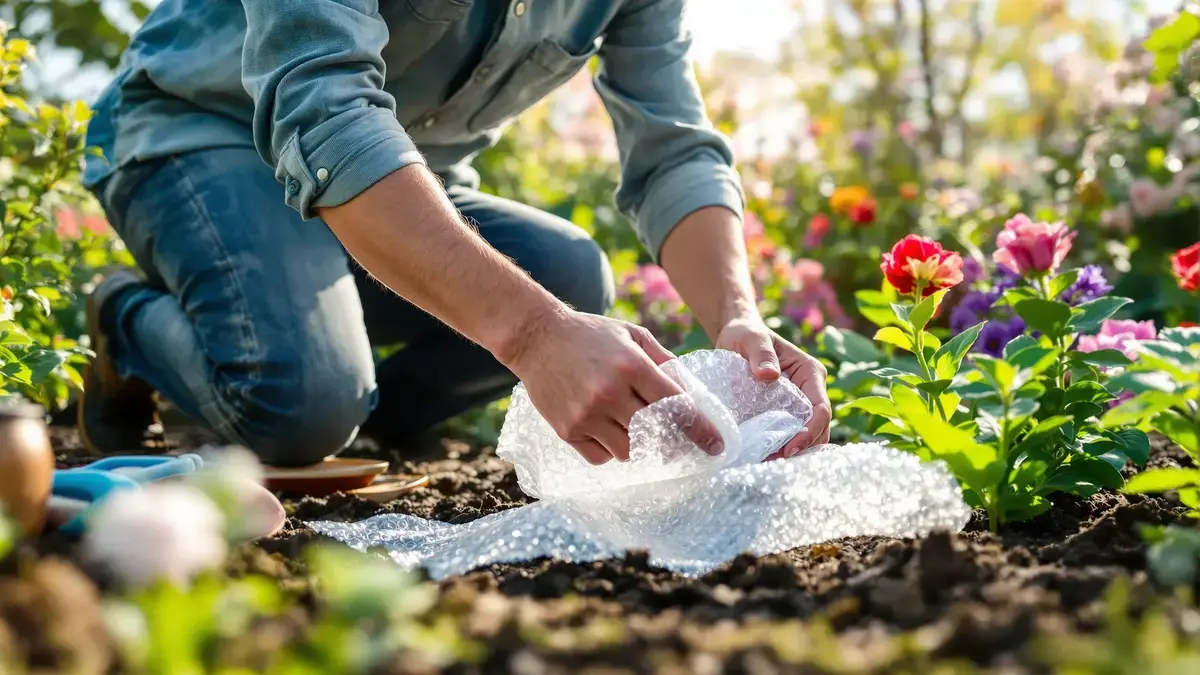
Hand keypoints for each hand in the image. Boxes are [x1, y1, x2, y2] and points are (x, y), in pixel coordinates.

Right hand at [504, 308, 724, 464]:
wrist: (536, 337)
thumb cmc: (590, 334)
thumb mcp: (632, 334)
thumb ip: (664, 360)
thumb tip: (691, 393)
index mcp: (631, 366)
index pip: (675, 405)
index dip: (700, 428)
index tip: (715, 445)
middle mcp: (609, 393)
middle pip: (655, 435)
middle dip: (673, 443)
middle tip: (681, 447)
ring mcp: (586, 414)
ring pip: (629, 452)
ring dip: (639, 447)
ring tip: (635, 432)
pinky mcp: (567, 430)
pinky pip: (601, 457)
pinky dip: (610, 451)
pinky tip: (607, 432)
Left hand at [714, 317, 830, 457]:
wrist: (735, 335)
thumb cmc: (746, 334)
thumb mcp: (751, 339)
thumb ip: (760, 354)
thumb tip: (769, 376)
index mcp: (809, 372)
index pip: (820, 407)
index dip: (810, 431)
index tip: (791, 448)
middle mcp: (809, 389)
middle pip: (818, 426)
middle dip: (803, 447)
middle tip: (775, 462)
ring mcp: (798, 401)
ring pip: (806, 433)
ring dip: (792, 450)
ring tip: (767, 462)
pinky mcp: (783, 410)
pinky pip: (788, 432)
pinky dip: (780, 446)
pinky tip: (763, 456)